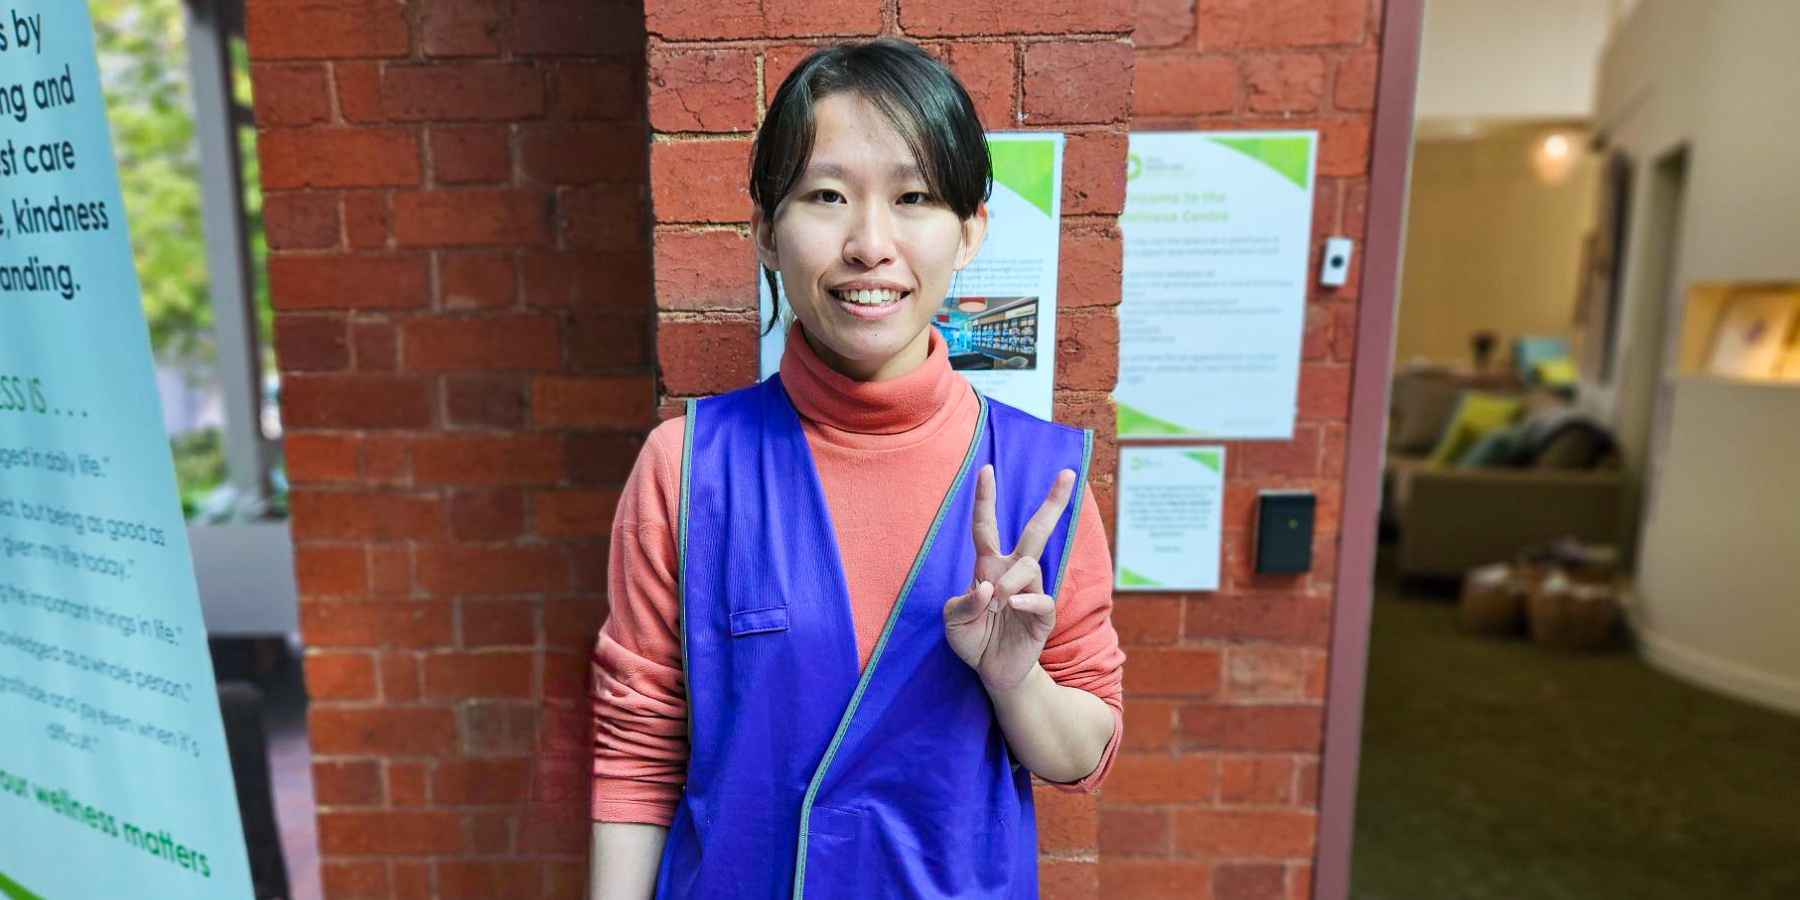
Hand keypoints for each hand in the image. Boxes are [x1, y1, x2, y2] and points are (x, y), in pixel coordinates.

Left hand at [942, 464, 1074, 692]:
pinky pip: (1041, 599)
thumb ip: (963, 603)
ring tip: (997, 605)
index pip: (986, 526)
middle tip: (1067, 472)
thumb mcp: (952, 621)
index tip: (987, 469)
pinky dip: (1026, 600)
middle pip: (1036, 531)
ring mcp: (1031, 592)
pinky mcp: (1043, 615)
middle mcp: (1013, 572)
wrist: (993, 671)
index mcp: (989, 566)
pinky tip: (1013, 606)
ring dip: (1009, 584)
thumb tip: (988, 588)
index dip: (986, 499)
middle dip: (1053, 502)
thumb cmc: (972, 638)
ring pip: (1029, 567)